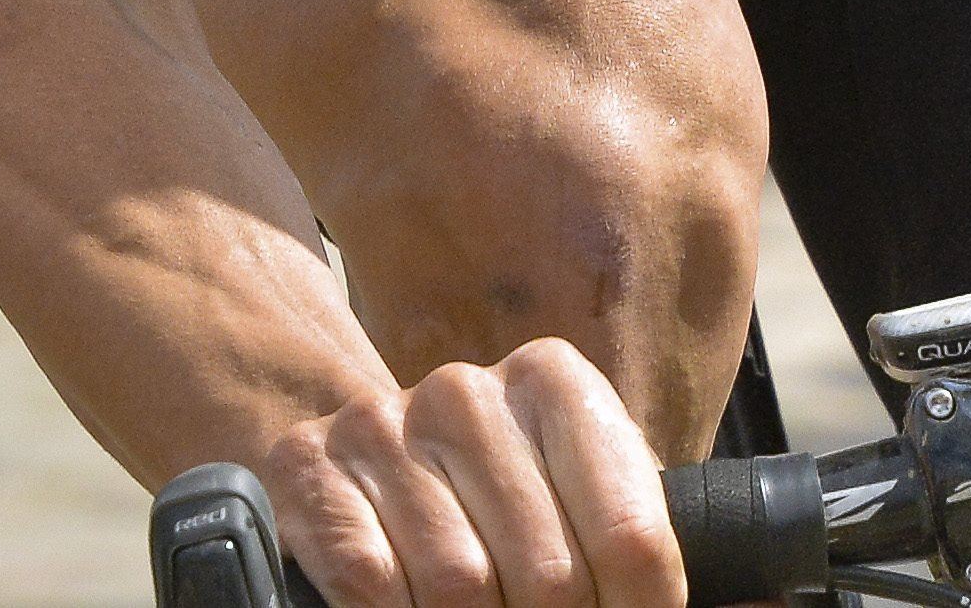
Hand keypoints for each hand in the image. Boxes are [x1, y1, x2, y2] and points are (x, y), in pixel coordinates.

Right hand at [263, 342, 684, 607]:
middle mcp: (469, 392)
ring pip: (461, 589)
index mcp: (555, 383)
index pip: (632, 538)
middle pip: (550, 578)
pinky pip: (375, 586)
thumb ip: (657, 554)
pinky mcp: (313, 472)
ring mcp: (383, 426)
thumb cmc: (496, 493)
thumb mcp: (586, 501)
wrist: (355, 447)